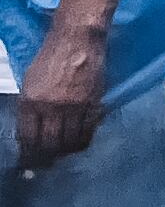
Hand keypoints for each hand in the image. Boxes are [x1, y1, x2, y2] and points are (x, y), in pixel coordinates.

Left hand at [13, 19, 107, 169]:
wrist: (77, 40)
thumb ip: (31, 105)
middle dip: (46, 159)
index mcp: (31, 100)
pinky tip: (79, 144)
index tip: (28, 164)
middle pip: (49, 144)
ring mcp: (75, 106)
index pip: (28, 137)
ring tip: (62, 157)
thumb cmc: (51, 56)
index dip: (28, 154)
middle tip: (44, 167)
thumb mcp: (30, 81)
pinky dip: (83, 140)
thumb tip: (32, 129)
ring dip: (65, 153)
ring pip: (70, 141)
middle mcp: (52, 107)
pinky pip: (89, 131)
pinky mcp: (94, 103)